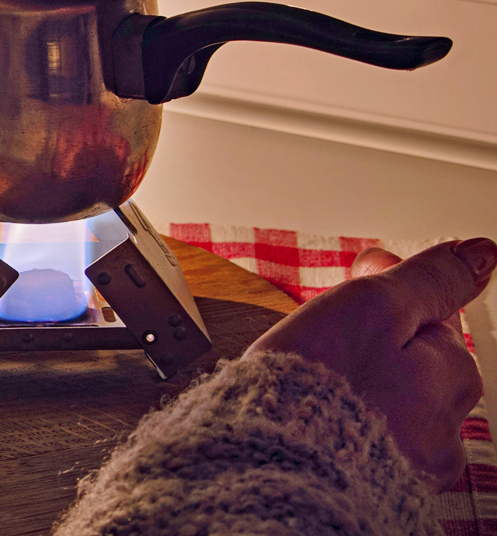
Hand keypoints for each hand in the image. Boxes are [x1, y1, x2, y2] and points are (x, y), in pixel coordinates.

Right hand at [246, 238, 495, 491]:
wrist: (270, 461)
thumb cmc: (319, 384)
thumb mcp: (373, 307)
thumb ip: (429, 279)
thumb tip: (480, 254)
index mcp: (453, 376)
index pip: (431, 318)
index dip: (383, 297)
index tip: (348, 288)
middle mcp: (446, 428)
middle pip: (413, 366)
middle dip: (373, 347)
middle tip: (322, 345)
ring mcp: (412, 467)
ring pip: (389, 407)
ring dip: (358, 390)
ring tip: (313, 386)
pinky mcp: (375, 491)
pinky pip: (367, 447)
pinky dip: (345, 430)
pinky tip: (317, 422)